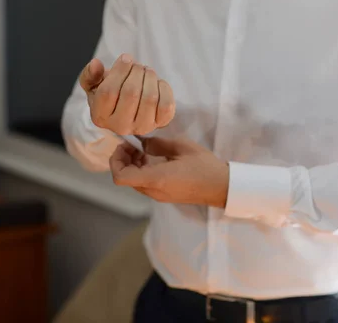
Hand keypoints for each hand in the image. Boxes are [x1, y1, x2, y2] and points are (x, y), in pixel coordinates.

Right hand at [79, 54, 174, 135]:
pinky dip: (163, 88)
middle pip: (131, 93)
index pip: (108, 92)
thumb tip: (95, 64)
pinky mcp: (160, 124)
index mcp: (100, 116)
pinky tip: (156, 83)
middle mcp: (120, 126)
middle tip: (137, 65)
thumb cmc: (109, 94)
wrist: (128, 109)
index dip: (119, 70)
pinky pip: (166, 104)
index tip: (126, 58)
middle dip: (136, 72)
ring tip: (146, 71)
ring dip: (150, 77)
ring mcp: (142, 127)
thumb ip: (90, 75)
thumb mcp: (93, 84)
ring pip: (150, 97)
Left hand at [109, 137, 228, 207]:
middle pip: (125, 178)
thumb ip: (158, 144)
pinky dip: (141, 171)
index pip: (121, 177)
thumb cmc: (204, 166)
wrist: (222, 187)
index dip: (115, 161)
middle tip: (133, 143)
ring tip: (143, 149)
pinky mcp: (164, 196)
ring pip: (134, 181)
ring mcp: (158, 196)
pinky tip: (152, 159)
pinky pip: (144, 184)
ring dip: (132, 165)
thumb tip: (142, 142)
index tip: (124, 145)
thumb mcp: (182, 147)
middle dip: (124, 159)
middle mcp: (153, 190)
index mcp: (156, 179)